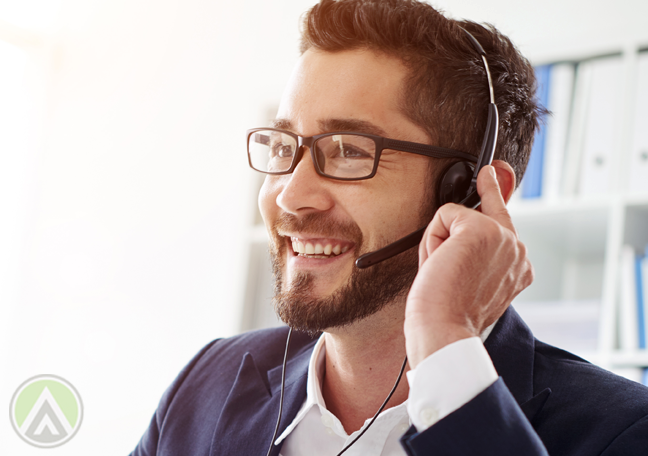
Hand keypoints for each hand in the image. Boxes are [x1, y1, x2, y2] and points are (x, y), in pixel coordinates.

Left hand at [404, 165, 533, 367]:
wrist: (444, 332)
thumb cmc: (447, 313)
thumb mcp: (464, 276)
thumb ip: (471, 243)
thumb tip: (462, 209)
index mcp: (519, 267)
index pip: (504, 220)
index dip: (493, 193)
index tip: (491, 171)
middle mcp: (518, 250)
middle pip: (476, 214)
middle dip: (449, 236)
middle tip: (448, 256)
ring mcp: (503, 238)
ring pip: (457, 216)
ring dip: (438, 243)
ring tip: (443, 274)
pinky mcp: (482, 230)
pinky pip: (445, 214)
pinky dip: (432, 239)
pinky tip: (439, 264)